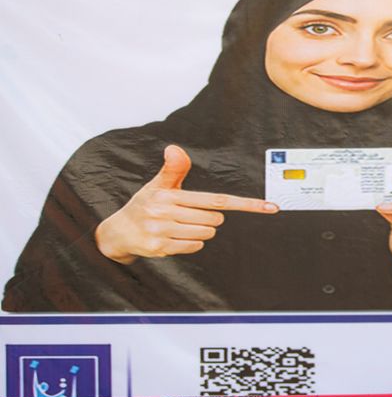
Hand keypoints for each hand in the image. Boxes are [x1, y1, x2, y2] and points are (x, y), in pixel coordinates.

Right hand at [94, 145, 278, 264]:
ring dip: (199, 231)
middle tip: (188, 214)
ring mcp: (162, 232)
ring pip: (206, 234)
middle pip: (214, 219)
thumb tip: (174, 148)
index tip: (270, 207)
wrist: (117, 233)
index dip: (245, 204)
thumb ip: (173, 169)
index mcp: (169, 194)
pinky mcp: (160, 248)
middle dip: (208, 218)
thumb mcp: (157, 185)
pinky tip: (173, 237)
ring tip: (179, 226)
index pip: (216, 200)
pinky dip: (190, 243)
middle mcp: (165, 212)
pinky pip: (194, 246)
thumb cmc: (144, 205)